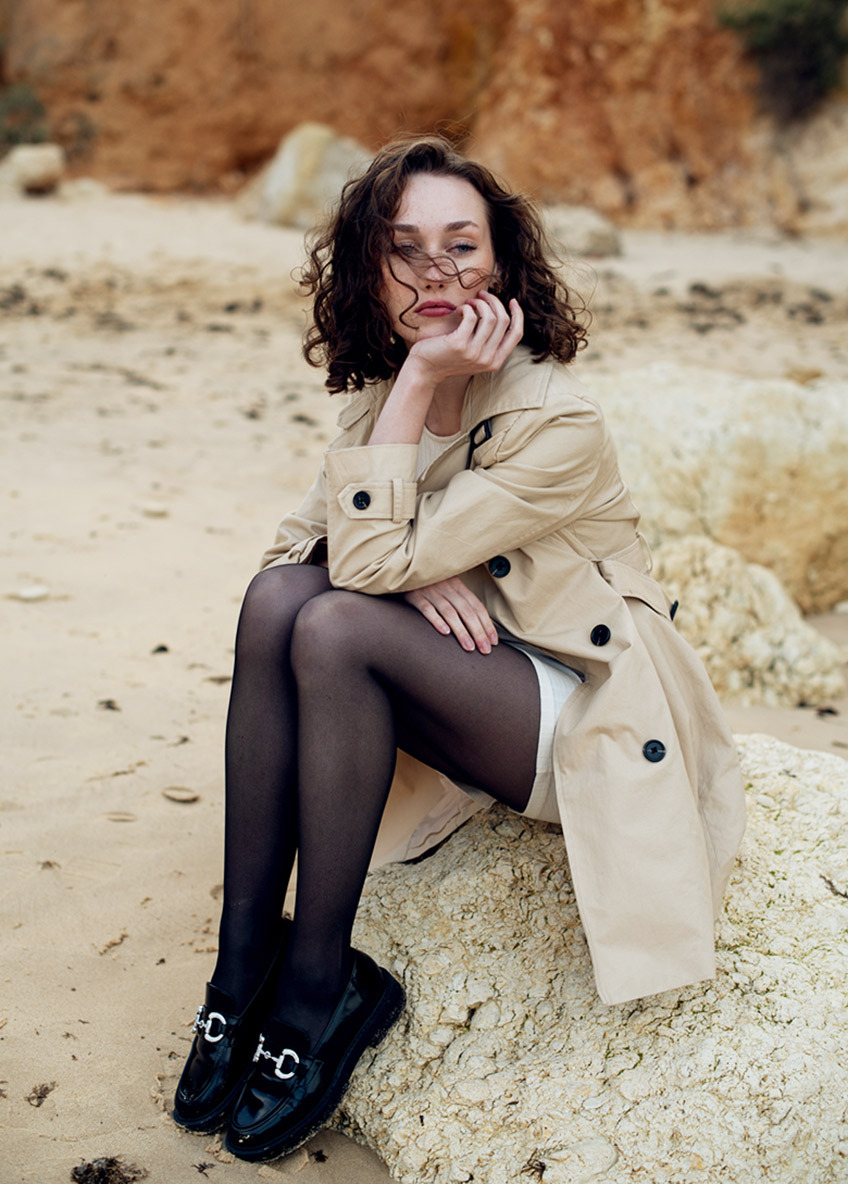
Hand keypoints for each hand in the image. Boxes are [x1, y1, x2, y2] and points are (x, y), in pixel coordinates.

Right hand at [404, 576, 498, 653]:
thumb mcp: (446, 585)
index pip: (476, 606)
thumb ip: (459, 599)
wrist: (402, 567)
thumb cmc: (427, 581)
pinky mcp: (415, 595)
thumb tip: (477, 623)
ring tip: (469, 647)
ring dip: (461, 631)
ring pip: (450, 612)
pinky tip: (445, 633)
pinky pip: (427, 608)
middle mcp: (447, 587)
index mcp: (457, 585)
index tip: (494, 641)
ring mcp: (431, 591)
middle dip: (478, 632)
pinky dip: (437, 620)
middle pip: (467, 611)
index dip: (487, 624)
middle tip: (485, 650)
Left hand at [406, 292, 523, 385]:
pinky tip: (459, 310)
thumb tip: (499, 311)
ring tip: (468, 303)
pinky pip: (471, 316)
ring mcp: (474, 353)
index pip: (516, 334)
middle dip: (494, 302)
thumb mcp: (475, 354)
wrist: (425, 370)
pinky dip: (466, 308)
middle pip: (503, 320)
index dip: (517, 314)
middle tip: (482, 295)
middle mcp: (488, 359)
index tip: (512, 300)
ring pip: (490, 316)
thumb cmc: (449, 357)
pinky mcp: (459, 344)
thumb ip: (489, 341)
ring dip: (479, 303)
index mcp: (496, 362)